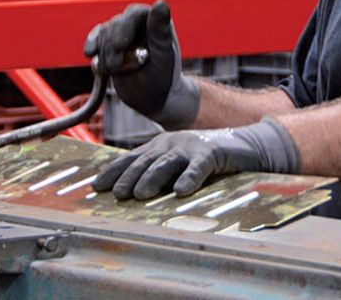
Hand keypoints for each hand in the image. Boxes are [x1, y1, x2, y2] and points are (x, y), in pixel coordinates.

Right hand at [83, 0, 198, 128]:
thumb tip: (161, 2)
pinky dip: (92, 48)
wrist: (152, 99)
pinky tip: (91, 54)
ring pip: (103, 34)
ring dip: (104, 54)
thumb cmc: (164, 77)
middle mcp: (137, 25)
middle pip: (115, 25)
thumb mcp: (163, 55)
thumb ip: (160, 29)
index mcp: (154, 22)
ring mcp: (122, 34)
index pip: (134, 14)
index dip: (124, 28)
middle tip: (116, 67)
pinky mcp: (109, 45)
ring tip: (114, 71)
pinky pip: (95, 40)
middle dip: (112, 47)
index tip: (120, 46)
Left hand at [92, 118, 299, 199]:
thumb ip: (157, 175)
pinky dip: (189, 178)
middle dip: (129, 177)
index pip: (131, 158)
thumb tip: (130, 196)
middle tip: (117, 194)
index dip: (113, 171)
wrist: (243, 145)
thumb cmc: (206, 160)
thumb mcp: (177, 165)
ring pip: (168, 163)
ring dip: (153, 178)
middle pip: (146, 161)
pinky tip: (181, 191)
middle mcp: (171, 143)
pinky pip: (199, 166)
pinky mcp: (212, 152)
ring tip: (140, 194)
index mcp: (160, 146)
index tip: (96, 187)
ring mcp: (191, 146)